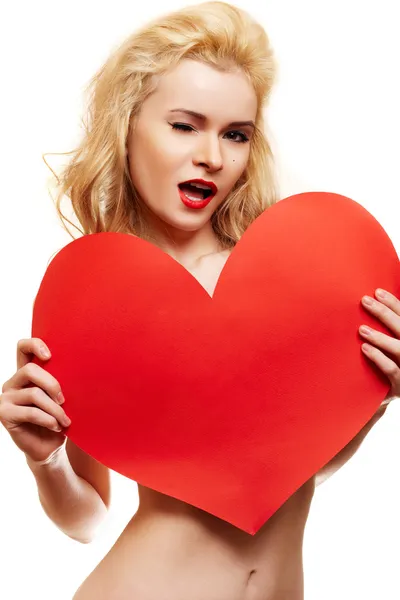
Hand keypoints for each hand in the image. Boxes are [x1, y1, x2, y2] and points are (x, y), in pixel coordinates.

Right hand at [0, 338, 71, 463]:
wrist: (49, 447)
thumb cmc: (58, 418)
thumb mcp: (61, 397)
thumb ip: (59, 382)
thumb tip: (78, 370)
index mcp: (26, 373)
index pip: (23, 348)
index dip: (34, 344)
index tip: (50, 355)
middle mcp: (13, 382)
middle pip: (30, 370)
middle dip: (52, 384)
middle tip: (64, 400)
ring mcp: (5, 398)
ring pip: (34, 393)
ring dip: (55, 408)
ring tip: (65, 420)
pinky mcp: (4, 414)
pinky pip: (31, 412)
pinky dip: (49, 419)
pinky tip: (57, 426)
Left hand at [359, 288, 399, 406]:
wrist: (399, 391)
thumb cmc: (396, 366)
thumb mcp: (394, 347)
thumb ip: (390, 330)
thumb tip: (374, 304)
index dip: (394, 304)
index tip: (377, 291)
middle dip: (385, 313)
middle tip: (365, 301)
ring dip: (381, 338)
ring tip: (361, 329)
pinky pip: (392, 370)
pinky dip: (379, 358)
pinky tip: (364, 348)